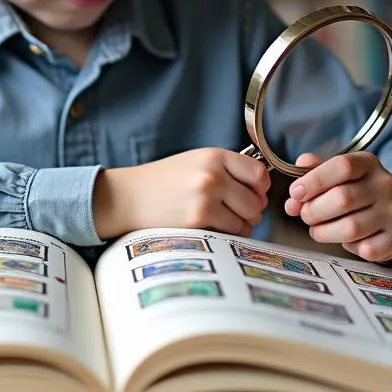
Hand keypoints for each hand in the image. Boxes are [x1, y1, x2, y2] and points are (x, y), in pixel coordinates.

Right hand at [93, 148, 270, 239]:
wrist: (130, 196)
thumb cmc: (163, 181)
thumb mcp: (196, 162)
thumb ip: (228, 169)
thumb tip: (261, 190)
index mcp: (214, 156)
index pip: (259, 173)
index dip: (260, 188)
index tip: (252, 193)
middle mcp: (213, 175)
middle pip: (256, 201)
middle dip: (250, 211)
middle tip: (235, 212)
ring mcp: (206, 199)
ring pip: (247, 220)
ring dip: (239, 225)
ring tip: (220, 220)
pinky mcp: (199, 221)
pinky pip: (231, 234)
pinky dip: (226, 235)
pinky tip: (209, 228)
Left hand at [284, 152, 391, 262]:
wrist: (385, 214)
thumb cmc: (351, 191)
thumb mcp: (333, 174)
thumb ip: (311, 176)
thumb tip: (295, 192)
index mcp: (367, 163)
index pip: (342, 166)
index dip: (314, 180)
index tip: (296, 193)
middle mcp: (384, 184)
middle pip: (343, 199)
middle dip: (314, 210)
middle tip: (305, 215)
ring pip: (352, 227)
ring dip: (325, 232)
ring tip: (317, 230)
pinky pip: (366, 248)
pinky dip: (349, 247)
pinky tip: (346, 240)